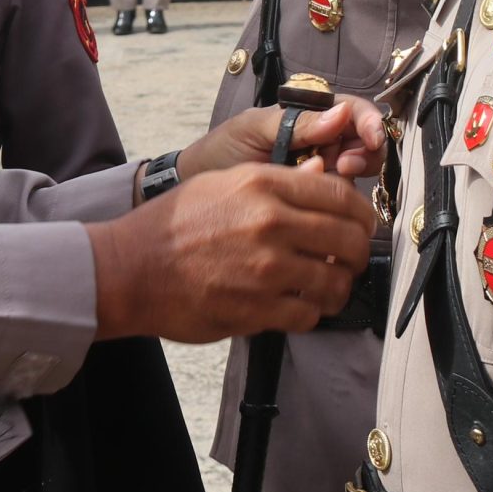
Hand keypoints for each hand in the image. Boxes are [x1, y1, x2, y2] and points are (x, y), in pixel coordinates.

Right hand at [88, 160, 377, 342]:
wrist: (130, 270)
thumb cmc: (173, 225)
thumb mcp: (223, 183)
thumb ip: (276, 182)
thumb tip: (324, 177)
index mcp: (263, 184)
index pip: (340, 195)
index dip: (362, 213)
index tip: (363, 225)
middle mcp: (270, 223)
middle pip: (349, 239)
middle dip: (357, 253)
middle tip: (349, 261)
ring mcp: (266, 268)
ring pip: (335, 282)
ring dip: (338, 288)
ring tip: (327, 288)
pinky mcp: (257, 309)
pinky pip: (309, 314)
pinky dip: (310, 313)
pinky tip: (298, 306)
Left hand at [180, 95, 386, 183]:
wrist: (198, 188)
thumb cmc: (221, 150)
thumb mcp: (255, 130)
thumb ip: (296, 123)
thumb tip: (341, 114)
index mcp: (307, 117)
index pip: (352, 111)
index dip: (369, 123)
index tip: (371, 139)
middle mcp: (320, 142)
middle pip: (364, 143)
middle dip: (363, 153)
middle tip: (345, 166)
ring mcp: (318, 171)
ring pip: (356, 173)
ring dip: (350, 178)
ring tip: (329, 181)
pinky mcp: (312, 200)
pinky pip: (336, 200)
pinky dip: (336, 202)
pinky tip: (319, 203)